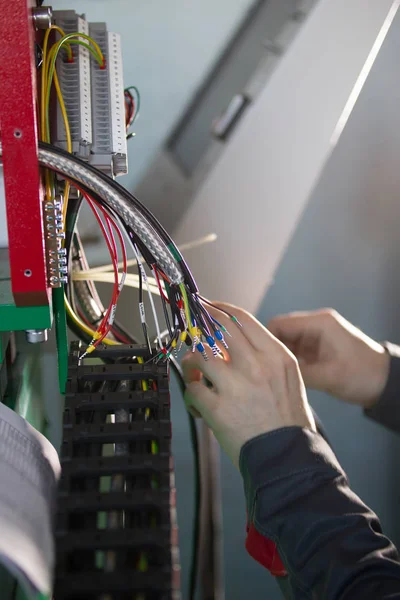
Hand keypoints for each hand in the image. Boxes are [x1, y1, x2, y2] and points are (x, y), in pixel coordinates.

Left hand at [182, 303, 315, 468]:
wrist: (287, 459)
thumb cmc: (288, 421)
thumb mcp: (289, 379)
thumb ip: (264, 358)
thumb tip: (233, 343)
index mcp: (276, 356)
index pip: (242, 319)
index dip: (219, 308)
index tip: (208, 306)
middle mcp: (256, 365)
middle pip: (217, 328)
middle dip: (199, 321)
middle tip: (189, 322)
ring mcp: (235, 386)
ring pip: (199, 355)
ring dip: (192, 363)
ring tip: (196, 376)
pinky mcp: (217, 408)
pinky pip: (191, 389)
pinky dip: (191, 395)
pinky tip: (198, 405)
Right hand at [268, 309, 389, 408]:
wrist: (386, 383)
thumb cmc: (361, 375)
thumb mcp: (328, 376)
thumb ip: (297, 372)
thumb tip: (267, 373)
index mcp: (318, 323)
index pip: (278, 323)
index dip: (263, 339)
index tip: (254, 358)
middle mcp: (315, 325)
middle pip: (280, 332)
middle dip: (269, 350)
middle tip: (259, 370)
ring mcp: (317, 336)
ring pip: (286, 343)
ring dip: (279, 357)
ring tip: (268, 374)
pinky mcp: (318, 347)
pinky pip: (296, 351)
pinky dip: (288, 362)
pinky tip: (281, 376)